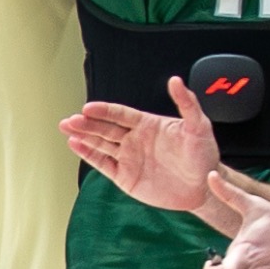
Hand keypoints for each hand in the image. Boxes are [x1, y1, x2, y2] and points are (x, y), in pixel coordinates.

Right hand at [60, 75, 220, 212]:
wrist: (203, 188)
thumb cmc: (202, 155)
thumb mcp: (199, 127)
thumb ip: (187, 103)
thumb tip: (176, 81)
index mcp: (147, 124)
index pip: (120, 114)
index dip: (104, 111)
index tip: (89, 108)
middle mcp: (134, 139)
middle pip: (105, 128)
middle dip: (87, 124)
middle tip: (71, 120)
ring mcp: (128, 158)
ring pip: (100, 144)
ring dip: (83, 136)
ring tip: (66, 128)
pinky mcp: (125, 177)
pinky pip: (103, 164)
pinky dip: (89, 155)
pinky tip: (75, 145)